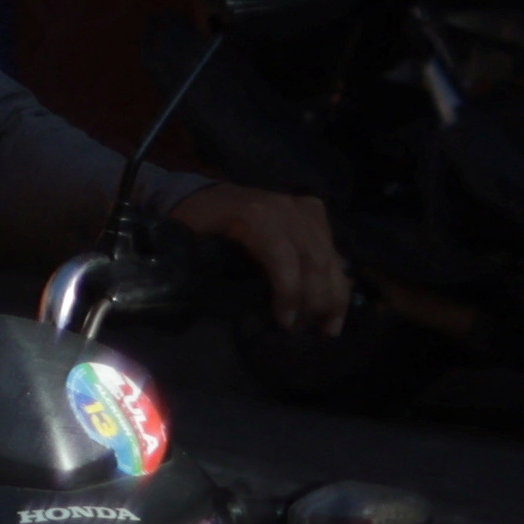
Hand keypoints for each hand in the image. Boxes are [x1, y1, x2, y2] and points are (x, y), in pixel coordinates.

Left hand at [170, 179, 352, 335]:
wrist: (204, 191)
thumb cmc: (193, 217)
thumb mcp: (186, 233)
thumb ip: (192, 258)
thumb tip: (196, 296)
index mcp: (256, 214)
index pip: (283, 259)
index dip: (289, 293)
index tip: (285, 323)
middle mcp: (286, 209)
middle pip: (314, 261)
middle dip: (316, 301)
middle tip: (309, 332)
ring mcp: (302, 209)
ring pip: (329, 257)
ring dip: (334, 296)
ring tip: (329, 329)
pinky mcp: (312, 212)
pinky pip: (332, 249)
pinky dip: (336, 279)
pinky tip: (336, 308)